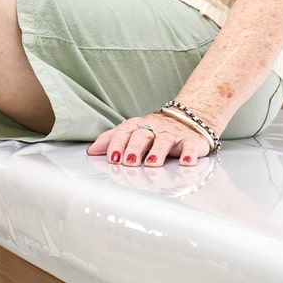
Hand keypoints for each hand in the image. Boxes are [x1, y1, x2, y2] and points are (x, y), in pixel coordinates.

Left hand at [88, 113, 212, 166]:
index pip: (124, 132)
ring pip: (164, 140)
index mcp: (137, 126)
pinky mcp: (191, 140)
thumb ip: (112, 140)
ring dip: (158, 152)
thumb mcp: (132, 132)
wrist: (188, 119)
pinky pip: (191, 145)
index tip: (112, 158)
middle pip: (142, 135)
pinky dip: (189, 154)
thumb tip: (91, 151)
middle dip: (134, 148)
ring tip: (152, 163)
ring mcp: (173, 133)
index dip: (117, 144)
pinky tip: (186, 162)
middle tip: (129, 162)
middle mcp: (154, 127)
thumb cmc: (154, 130)